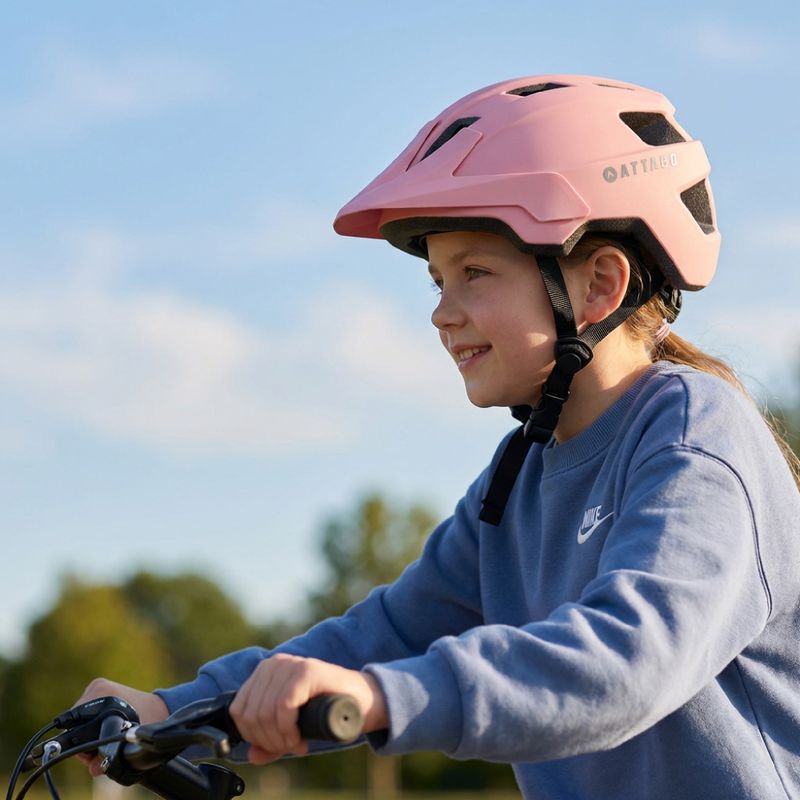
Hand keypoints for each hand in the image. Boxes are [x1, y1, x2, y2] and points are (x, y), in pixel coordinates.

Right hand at [74, 678, 168, 775]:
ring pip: (80, 723)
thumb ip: (112, 754)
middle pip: (76, 725)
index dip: (80, 744)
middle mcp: (96, 688)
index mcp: (101, 692)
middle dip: (85, 743)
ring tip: (107, 742)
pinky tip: (107, 733)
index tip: (91, 754)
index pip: (73, 723)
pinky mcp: (100, 693)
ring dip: (89, 737)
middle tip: (100, 752)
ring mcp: (97, 689)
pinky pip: (86, 717)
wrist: (160, 708)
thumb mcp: (130, 739)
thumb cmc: (149, 720)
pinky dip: (93, 728)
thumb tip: (94, 768)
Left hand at [229, 654, 387, 763]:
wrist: (361, 701)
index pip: (239, 710)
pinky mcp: (306, 671)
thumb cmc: (325, 711)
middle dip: (268, 740)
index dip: (253, 736)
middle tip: (290, 747)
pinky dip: (289, 730)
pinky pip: (283, 707)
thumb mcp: (291, 727)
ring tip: (296, 744)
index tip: (275, 746)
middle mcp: (274, 664)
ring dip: (280, 738)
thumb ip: (270, 740)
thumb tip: (251, 755)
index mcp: (265, 672)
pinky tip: (300, 738)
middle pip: (251, 714)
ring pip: (264, 712)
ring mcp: (290, 664)